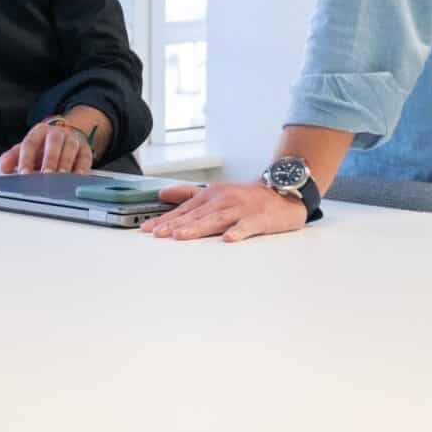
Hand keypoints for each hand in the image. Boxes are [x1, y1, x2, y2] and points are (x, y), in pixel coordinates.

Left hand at [0, 117, 94, 174]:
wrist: (66, 136)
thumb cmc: (43, 146)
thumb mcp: (27, 148)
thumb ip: (14, 157)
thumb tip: (4, 167)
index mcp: (39, 132)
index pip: (30, 143)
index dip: (26, 159)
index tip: (24, 173)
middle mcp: (56, 133)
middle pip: (53, 143)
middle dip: (49, 159)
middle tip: (45, 174)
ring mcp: (72, 139)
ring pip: (70, 148)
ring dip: (65, 164)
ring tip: (61, 178)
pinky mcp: (85, 149)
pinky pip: (85, 157)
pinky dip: (82, 168)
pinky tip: (77, 177)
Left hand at [141, 181, 309, 242]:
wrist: (283, 194)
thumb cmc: (247, 198)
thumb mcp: (215, 192)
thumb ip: (188, 194)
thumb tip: (162, 194)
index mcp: (212, 195)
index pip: (184, 209)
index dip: (166, 219)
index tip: (148, 229)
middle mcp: (224, 200)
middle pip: (196, 215)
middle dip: (175, 224)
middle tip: (157, 234)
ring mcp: (241, 209)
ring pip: (216, 219)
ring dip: (197, 228)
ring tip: (180, 236)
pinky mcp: (259, 219)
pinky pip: (247, 226)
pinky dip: (238, 232)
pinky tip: (228, 239)